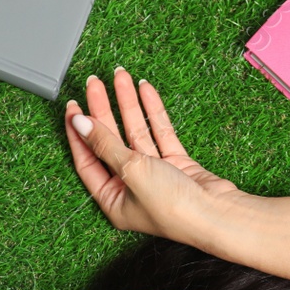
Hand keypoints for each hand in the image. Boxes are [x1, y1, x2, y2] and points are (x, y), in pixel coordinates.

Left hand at [66, 67, 257, 242]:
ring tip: (121, 76)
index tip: (73, 106)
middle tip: (94, 83)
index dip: (78, 132)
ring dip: (128, 104)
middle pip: (110, 142)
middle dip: (103, 110)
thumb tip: (80, 123)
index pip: (87, 160)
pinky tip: (145, 90)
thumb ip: (105, 144)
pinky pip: (159, 133)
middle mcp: (131, 188)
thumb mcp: (130, 171)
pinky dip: (152, 111)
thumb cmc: (174, 206)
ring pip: (135, 133)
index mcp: (113, 200)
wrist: (216, 213)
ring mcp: (154, 175)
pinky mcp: (175, 164)